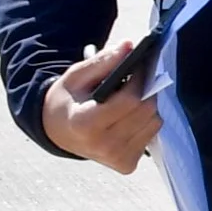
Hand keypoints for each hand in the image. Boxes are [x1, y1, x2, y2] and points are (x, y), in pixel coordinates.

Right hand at [42, 40, 160, 172]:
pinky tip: (129, 116)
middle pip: (145, 111)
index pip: (129, 100)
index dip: (138, 80)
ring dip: (147, 105)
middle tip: (138, 77)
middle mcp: (104, 146)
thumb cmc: (67, 101)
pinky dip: (145, 120)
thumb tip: (128, 46)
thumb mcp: (75, 77)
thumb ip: (102, 62)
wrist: (57, 132)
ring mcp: (118, 158)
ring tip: (129, 98)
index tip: (140, 65)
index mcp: (85, 125)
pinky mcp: (128, 164)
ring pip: (153, 122)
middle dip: (145, 90)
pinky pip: (151, 134)